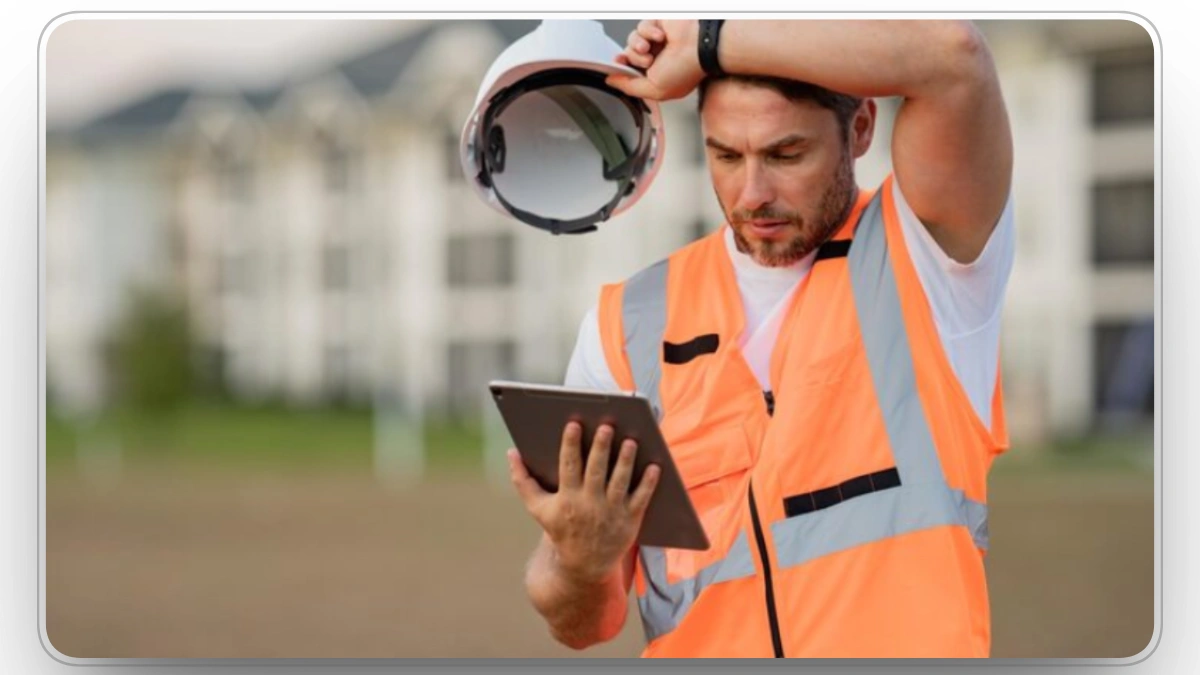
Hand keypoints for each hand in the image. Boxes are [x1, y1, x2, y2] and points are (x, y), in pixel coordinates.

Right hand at [507, 422, 660, 582]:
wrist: (584, 564)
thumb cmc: (561, 528)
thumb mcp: (538, 508)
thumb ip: (522, 480)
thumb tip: (511, 453)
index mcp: (567, 498)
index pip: (568, 466)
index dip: (570, 444)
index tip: (573, 423)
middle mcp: (590, 504)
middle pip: (596, 470)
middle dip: (601, 447)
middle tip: (607, 425)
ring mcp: (611, 512)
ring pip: (620, 481)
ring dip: (625, 461)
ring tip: (630, 440)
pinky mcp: (630, 519)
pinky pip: (641, 498)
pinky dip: (648, 483)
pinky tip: (654, 465)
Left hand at [607, 19, 704, 101]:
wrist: (699, 45)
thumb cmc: (685, 70)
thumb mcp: (655, 90)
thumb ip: (630, 87)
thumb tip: (611, 82)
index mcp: (656, 77)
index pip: (630, 73)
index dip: (621, 70)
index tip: (617, 68)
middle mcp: (656, 59)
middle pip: (628, 56)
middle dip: (632, 59)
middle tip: (647, 62)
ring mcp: (657, 42)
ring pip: (632, 41)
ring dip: (638, 46)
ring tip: (650, 50)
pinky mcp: (658, 25)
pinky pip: (641, 26)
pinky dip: (648, 32)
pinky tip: (661, 37)